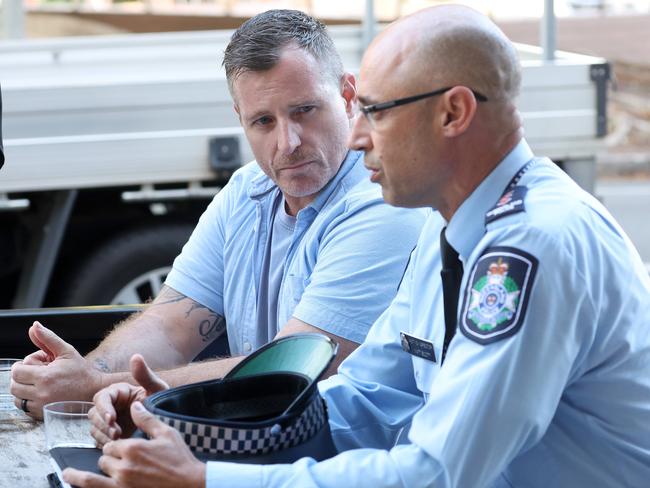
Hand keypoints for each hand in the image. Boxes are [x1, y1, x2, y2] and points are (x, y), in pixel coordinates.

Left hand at [10, 322, 103, 418]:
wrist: (94, 390)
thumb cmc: (81, 371)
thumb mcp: (66, 351)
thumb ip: (47, 338)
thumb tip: (34, 326)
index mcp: (46, 377)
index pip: (17, 371)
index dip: (23, 366)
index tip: (36, 364)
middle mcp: (42, 393)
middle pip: (14, 386)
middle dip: (23, 378)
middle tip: (39, 374)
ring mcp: (42, 406)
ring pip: (17, 399)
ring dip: (24, 390)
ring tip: (40, 384)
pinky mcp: (43, 415)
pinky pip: (25, 409)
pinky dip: (30, 401)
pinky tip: (44, 393)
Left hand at [64, 401, 205, 487]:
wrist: (190, 483)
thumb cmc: (180, 458)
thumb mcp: (166, 433)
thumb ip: (146, 419)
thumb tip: (135, 404)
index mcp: (132, 448)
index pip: (112, 444)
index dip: (117, 445)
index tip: (126, 447)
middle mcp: (123, 467)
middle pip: (104, 459)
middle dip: (110, 458)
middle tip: (123, 459)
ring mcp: (122, 484)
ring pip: (94, 477)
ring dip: (84, 475)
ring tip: (67, 473)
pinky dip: (84, 485)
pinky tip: (76, 483)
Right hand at [89, 354, 167, 446]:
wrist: (166, 422)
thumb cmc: (162, 402)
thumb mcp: (156, 389)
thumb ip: (145, 375)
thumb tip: (136, 356)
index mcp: (118, 392)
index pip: (101, 398)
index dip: (104, 408)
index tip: (113, 418)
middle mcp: (110, 405)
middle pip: (94, 414)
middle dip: (104, 424)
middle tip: (117, 433)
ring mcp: (108, 420)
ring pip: (94, 427)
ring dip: (104, 435)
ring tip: (119, 439)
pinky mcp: (109, 434)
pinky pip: (98, 439)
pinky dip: (105, 443)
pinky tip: (117, 445)